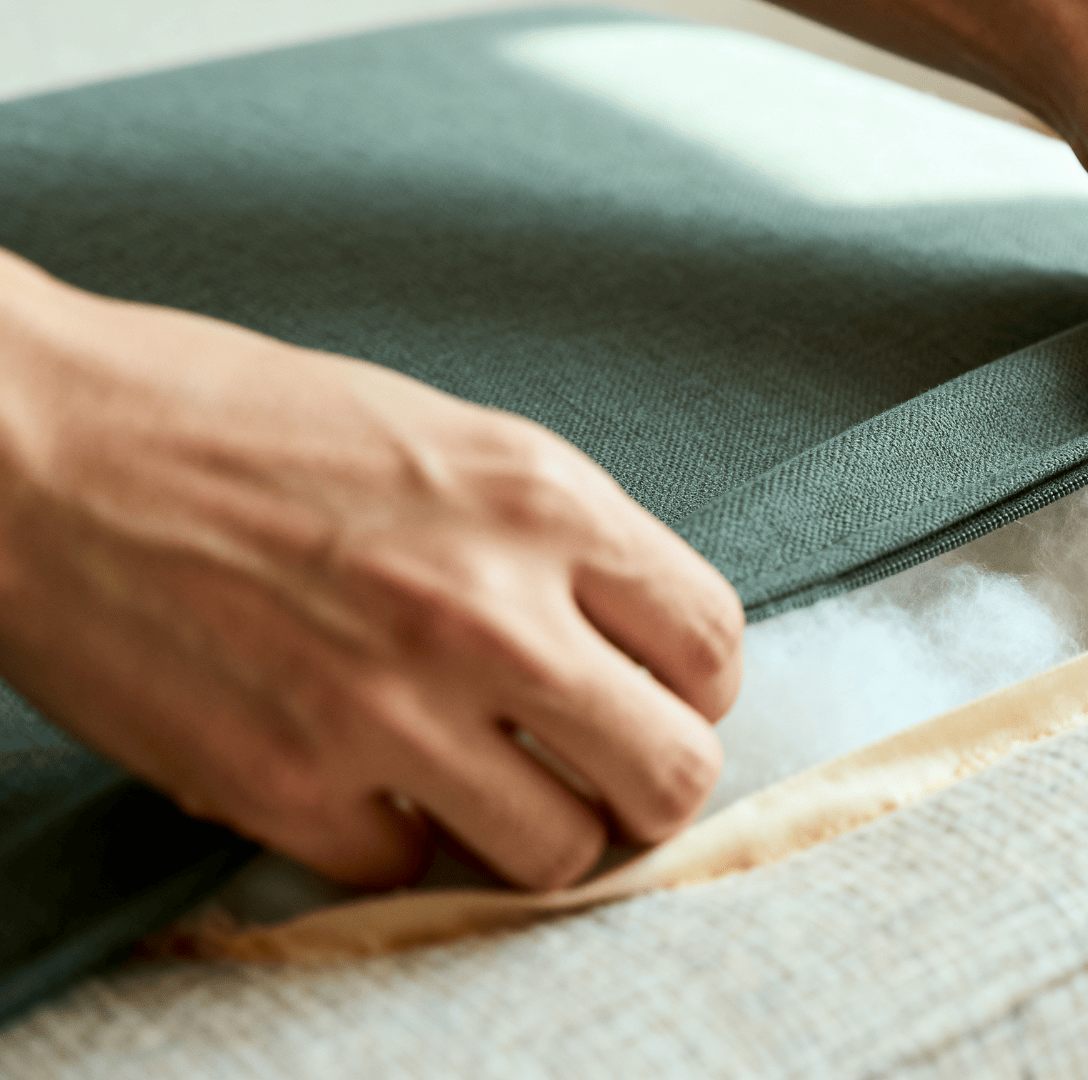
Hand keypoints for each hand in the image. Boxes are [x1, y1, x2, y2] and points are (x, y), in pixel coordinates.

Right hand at [0, 251, 739, 890]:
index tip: (650, 693)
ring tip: (478, 785)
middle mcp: (489, 611)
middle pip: (673, 774)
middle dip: (645, 783)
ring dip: (530, 830)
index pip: (712, 644)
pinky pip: (407, 870)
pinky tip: (352, 775)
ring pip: (561, 854)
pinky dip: (389, 838)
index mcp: (542, 501)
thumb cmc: (240, 426)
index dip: (691, 686)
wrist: (37, 446)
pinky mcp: (286, 788)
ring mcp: (389, 710)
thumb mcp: (449, 441)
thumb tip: (636, 647)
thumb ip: (560, 544)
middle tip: (592, 768)